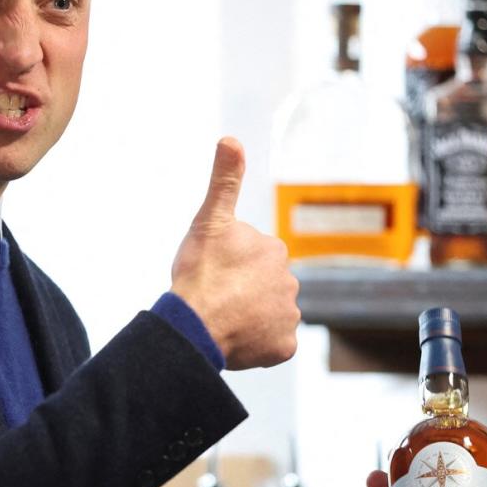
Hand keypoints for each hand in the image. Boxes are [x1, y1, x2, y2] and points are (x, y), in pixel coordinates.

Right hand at [169, 137, 298, 369]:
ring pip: (266, 315)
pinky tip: (234, 338)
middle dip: (240, 292)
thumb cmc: (201, 271)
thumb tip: (230, 138)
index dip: (228, 265)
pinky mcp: (284, 348)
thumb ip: (225, 180)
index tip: (212, 271)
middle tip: (215, 296)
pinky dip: (255, 344)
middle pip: (260, 287)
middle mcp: (290, 282)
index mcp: (275, 250)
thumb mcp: (210, 219)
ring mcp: (288, 317)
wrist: (196, 323)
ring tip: (221, 318)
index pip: (252, 258)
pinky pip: (271, 344)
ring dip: (248, 317)